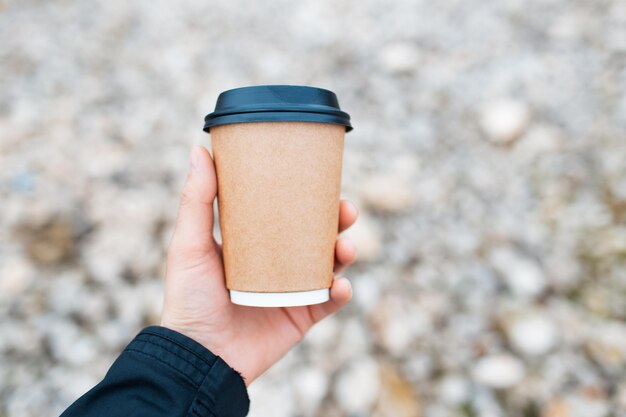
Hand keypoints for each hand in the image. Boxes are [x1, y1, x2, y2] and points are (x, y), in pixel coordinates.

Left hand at [161, 146, 357, 384]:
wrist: (199, 357)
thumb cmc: (189, 299)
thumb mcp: (190, 244)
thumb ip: (196, 200)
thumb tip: (199, 149)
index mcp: (253, 245)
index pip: (286, 213)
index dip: (307, 196)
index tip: (321, 178)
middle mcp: (276, 265)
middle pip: (315, 235)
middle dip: (337, 221)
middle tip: (346, 210)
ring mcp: (291, 290)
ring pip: (329, 264)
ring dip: (345, 251)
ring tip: (346, 247)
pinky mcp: (301, 317)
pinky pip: (330, 302)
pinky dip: (341, 293)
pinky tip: (342, 286)